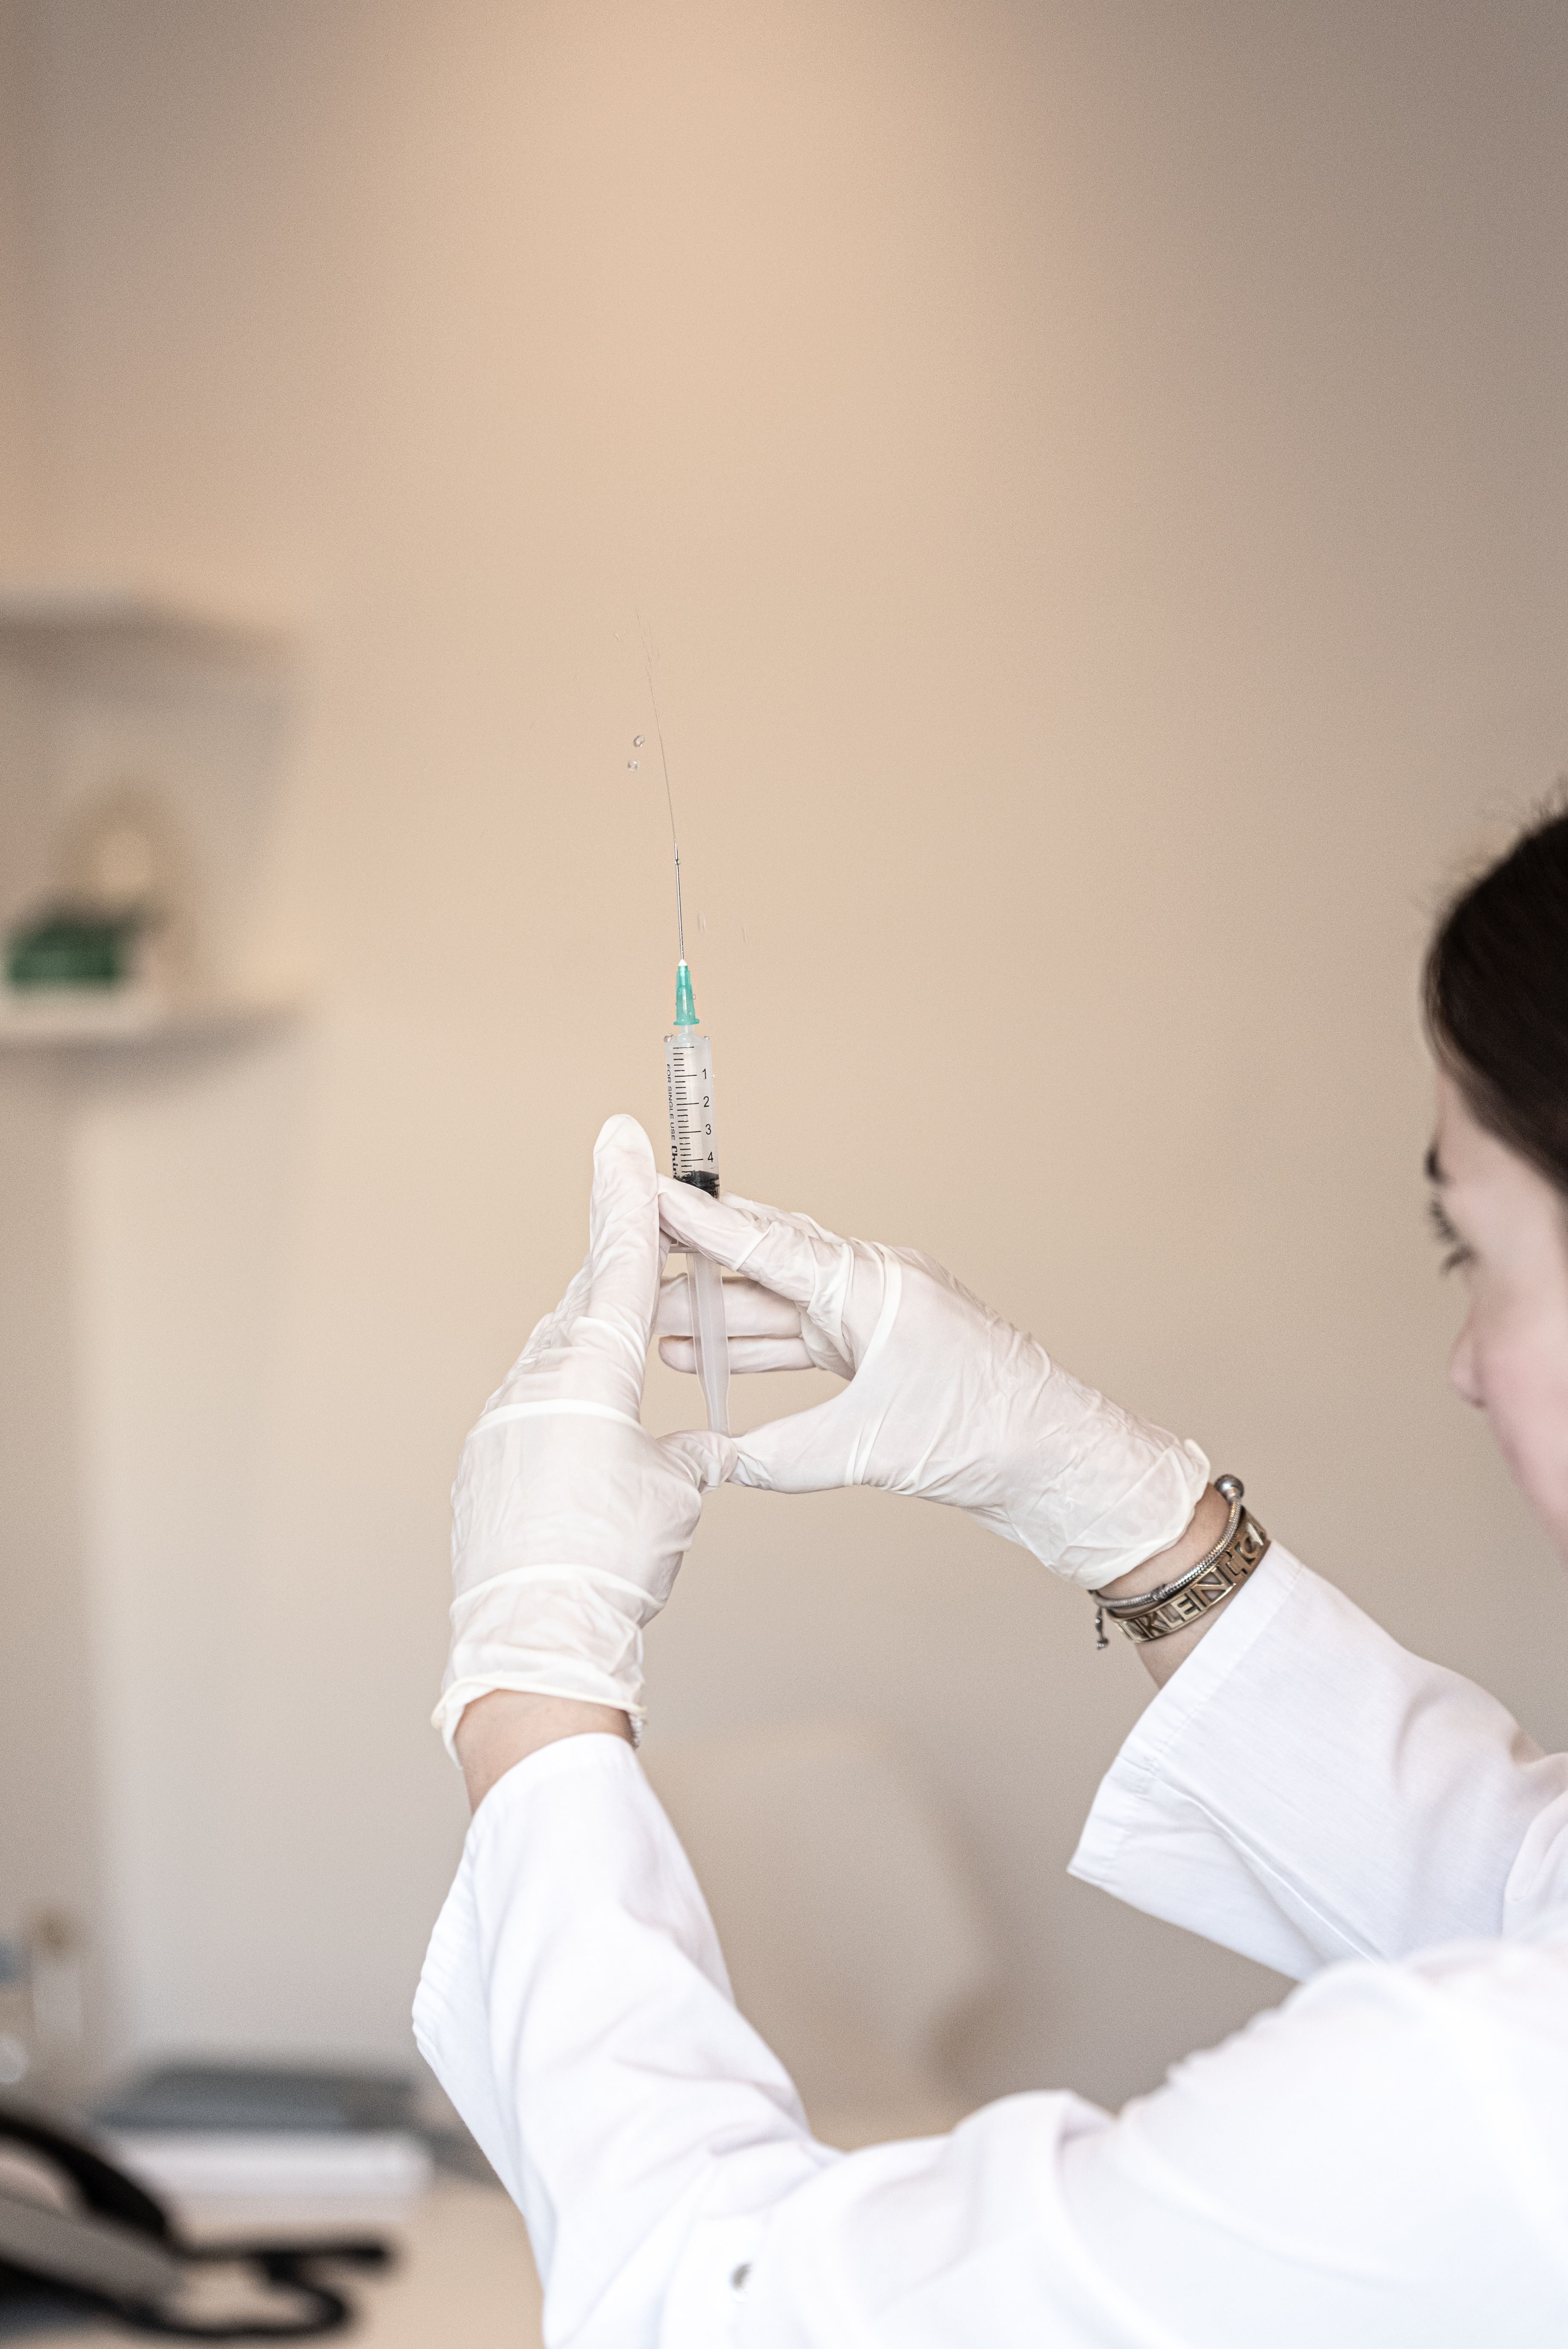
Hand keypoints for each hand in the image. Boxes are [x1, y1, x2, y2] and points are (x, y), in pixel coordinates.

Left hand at [432, 1117, 733, 1757]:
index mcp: (591, 1372)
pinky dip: (567, 1397)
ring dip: (595, 1343)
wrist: (536, 1638)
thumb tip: (700, 1447)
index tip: (620, 1136)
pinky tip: (588, 1423)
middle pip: (585, 1303)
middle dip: (618, 1266)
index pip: (617, 1263)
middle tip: (646, 1225)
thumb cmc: (615, 1560)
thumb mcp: (677, 1496)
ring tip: (634, 1346)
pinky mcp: (486, 1460)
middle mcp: (538, 1381)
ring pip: (557, 1356)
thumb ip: (692, 1452)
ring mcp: (503, 1419)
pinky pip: (533, 1403)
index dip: (627, 1196)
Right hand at [656, 1182, 1206, 1588]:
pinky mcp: (884, 1350)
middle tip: (626, 1250)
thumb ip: (779, 1455)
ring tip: (648, 1317)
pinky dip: (756, 1346)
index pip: (765, 1245)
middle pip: (767, 1265)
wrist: (1062, 1463)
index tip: (645, 1188)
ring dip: (718, 1315)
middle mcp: (875, 1287)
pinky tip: (707, 1354)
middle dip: (694, 1263)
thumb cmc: (988, 1439)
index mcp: (873, 1286)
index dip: (698, 1222)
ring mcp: (880, 1317)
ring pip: (780, 1305)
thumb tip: (709, 1465)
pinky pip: (804, 1336)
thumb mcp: (868, 1449)